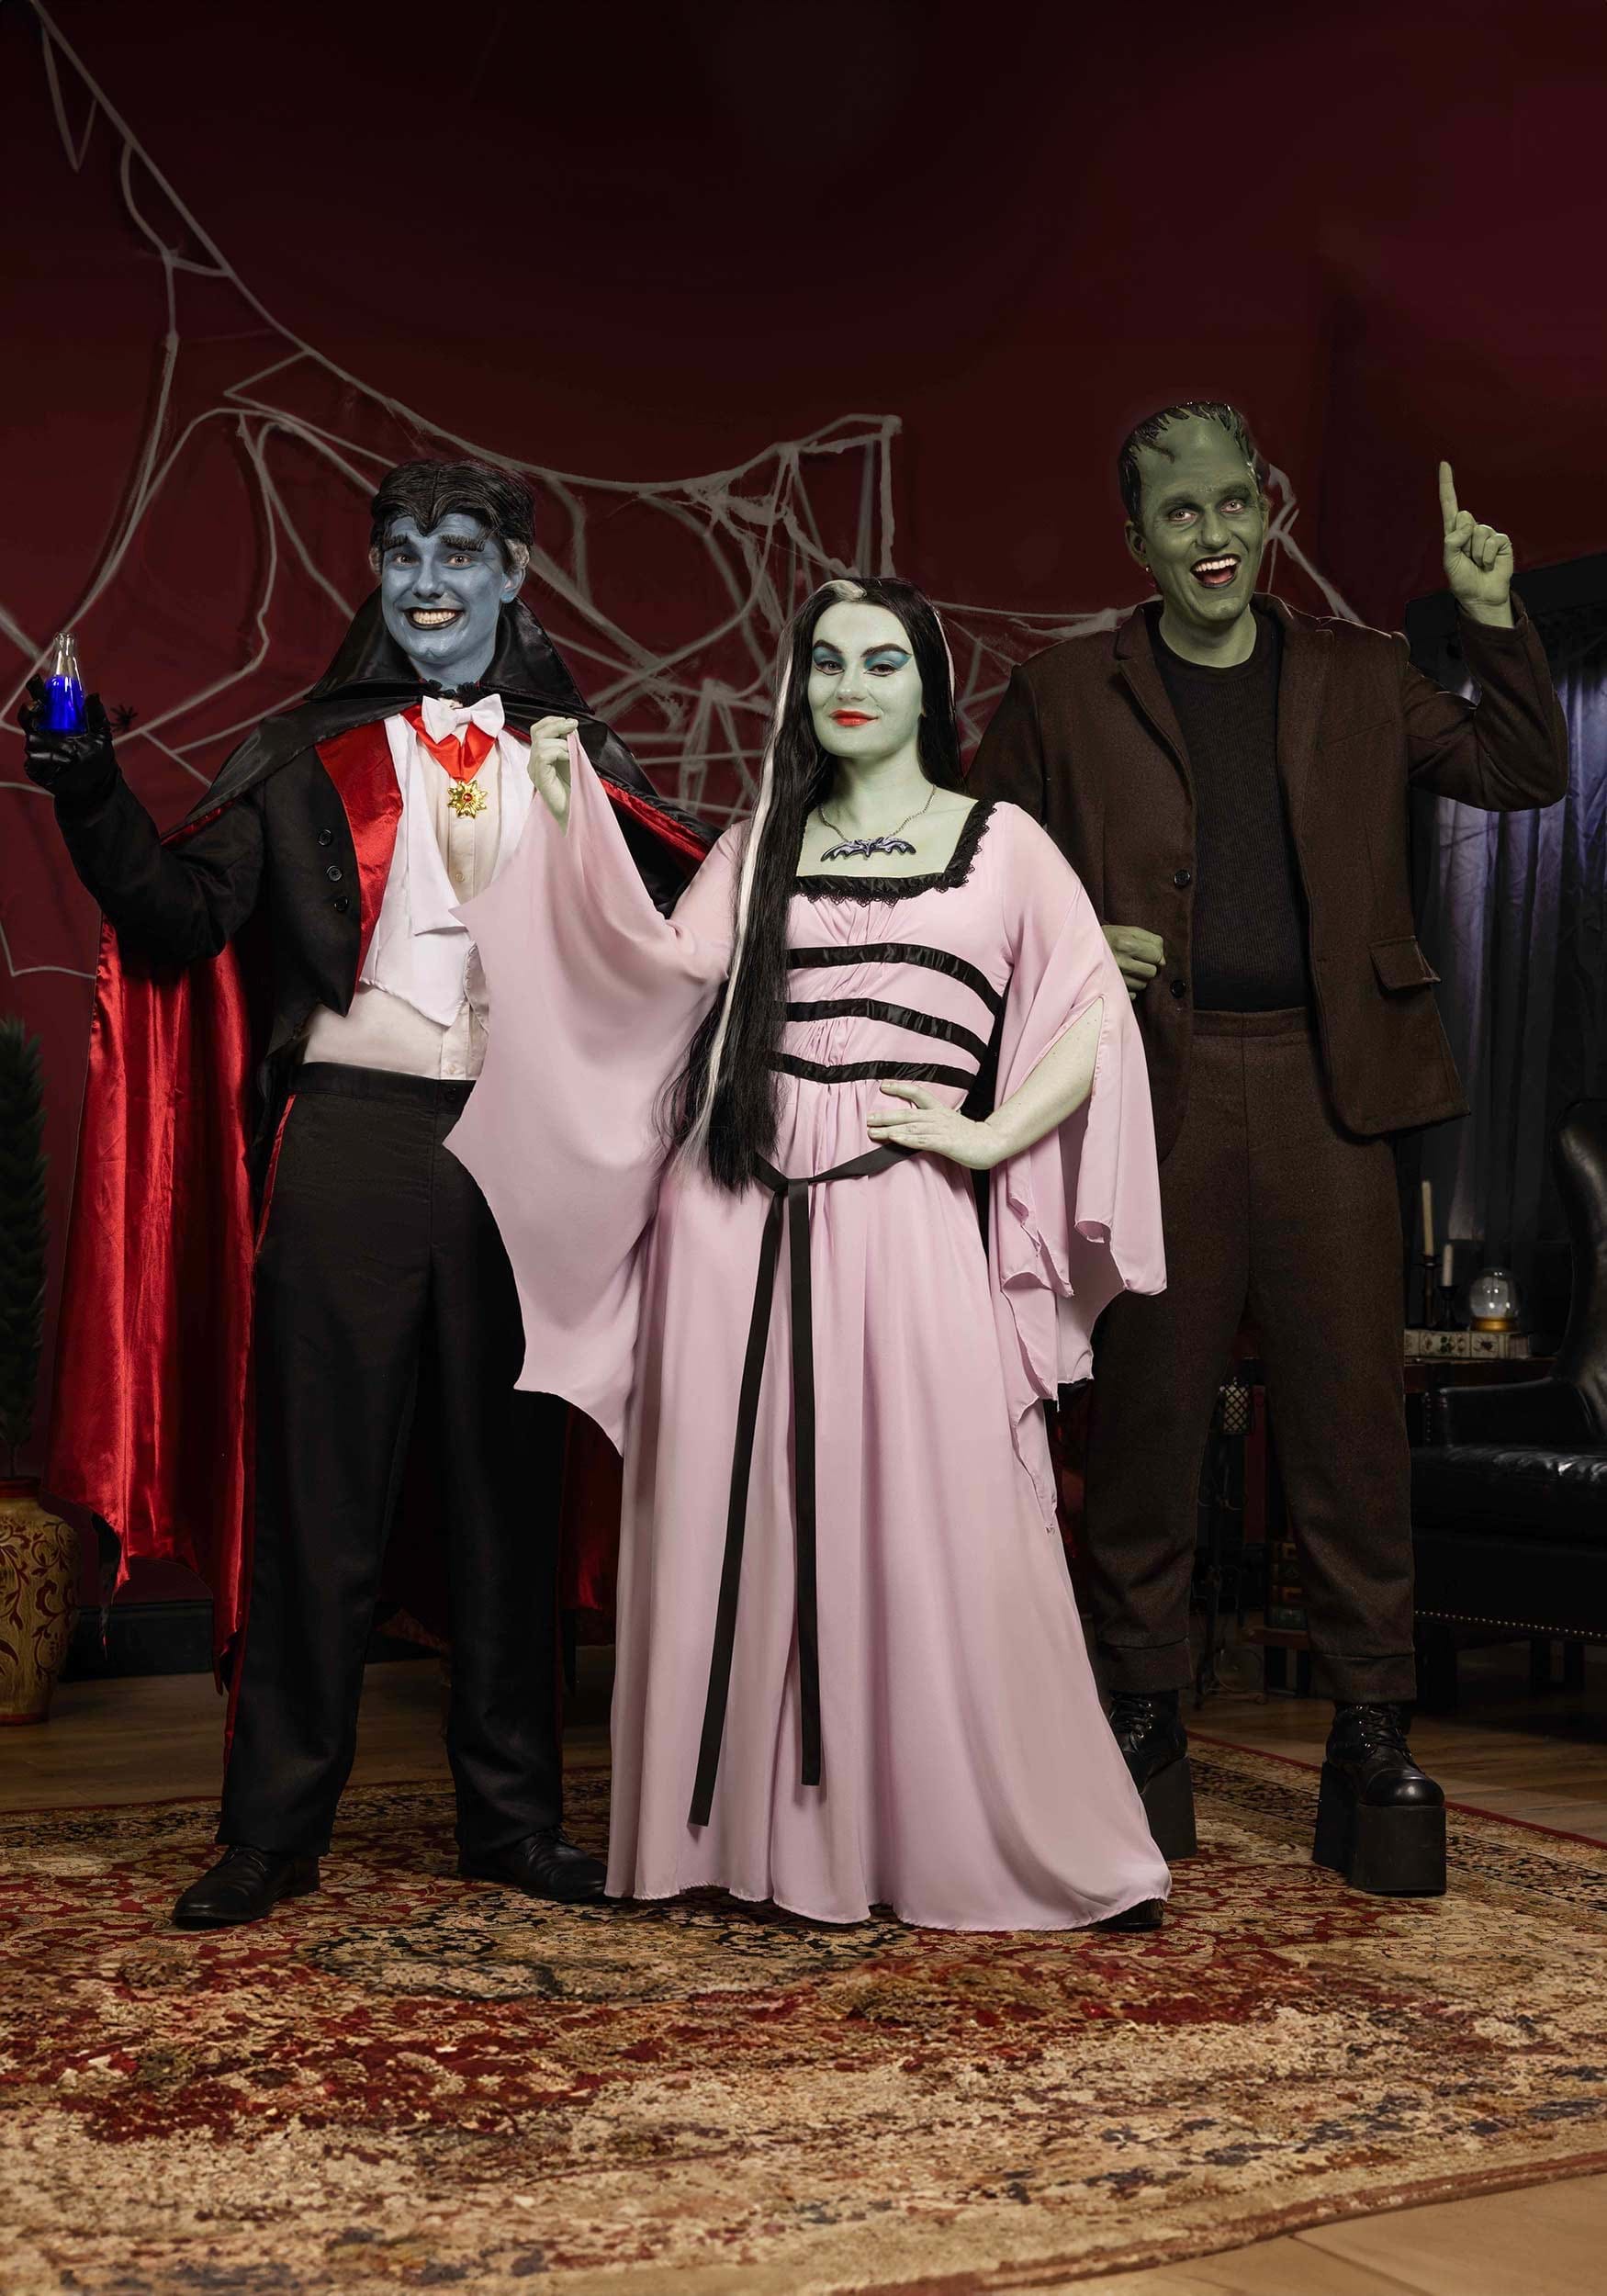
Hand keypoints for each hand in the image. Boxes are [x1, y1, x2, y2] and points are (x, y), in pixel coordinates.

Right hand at [18, 681, 113, 790]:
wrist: (97, 786)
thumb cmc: (98, 758)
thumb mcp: (102, 734)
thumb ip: (97, 715)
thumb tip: (93, 695)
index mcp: (57, 721)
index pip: (42, 701)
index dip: (37, 691)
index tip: (37, 682)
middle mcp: (44, 732)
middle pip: (27, 716)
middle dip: (29, 710)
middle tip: (39, 708)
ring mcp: (38, 749)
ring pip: (32, 739)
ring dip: (51, 743)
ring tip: (71, 752)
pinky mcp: (35, 767)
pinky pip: (34, 759)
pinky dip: (50, 759)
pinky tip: (64, 763)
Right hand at [527, 714, 576, 823]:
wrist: (576, 814)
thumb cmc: (576, 790)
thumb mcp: (574, 760)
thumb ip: (571, 744)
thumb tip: (572, 726)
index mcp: (541, 757)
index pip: (538, 730)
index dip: (553, 721)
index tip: (572, 722)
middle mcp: (534, 762)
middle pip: (536, 731)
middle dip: (556, 724)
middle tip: (573, 725)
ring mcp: (534, 770)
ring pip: (540, 742)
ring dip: (561, 742)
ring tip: (573, 752)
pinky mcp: (539, 778)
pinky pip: (543, 755)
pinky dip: (559, 752)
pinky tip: (569, 759)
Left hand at [867, 1080, 1003, 1169]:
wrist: (991, 1142)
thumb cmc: (972, 1136)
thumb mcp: (951, 1123)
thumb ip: (935, 1122)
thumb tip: (919, 1124)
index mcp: (940, 1110)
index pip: (918, 1093)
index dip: (900, 1088)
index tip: (884, 1086)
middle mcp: (937, 1117)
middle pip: (907, 1113)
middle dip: (885, 1115)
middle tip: (868, 1117)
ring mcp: (940, 1129)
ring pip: (910, 1127)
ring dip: (889, 1128)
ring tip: (872, 1130)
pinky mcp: (944, 1143)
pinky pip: (921, 1140)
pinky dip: (906, 1139)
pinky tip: (893, 1138)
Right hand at [1103, 922, 1165, 995]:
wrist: (1081, 949)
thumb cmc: (1108, 938)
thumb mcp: (1128, 930)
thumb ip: (1151, 940)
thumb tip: (1163, 961)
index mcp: (1126, 943)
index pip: (1156, 955)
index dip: (1155, 954)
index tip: (1146, 952)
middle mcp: (1121, 961)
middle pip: (1152, 972)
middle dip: (1148, 966)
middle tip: (1137, 961)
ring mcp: (1115, 977)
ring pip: (1143, 984)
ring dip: (1139, 978)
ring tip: (1128, 969)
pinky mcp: (1112, 989)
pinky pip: (1133, 994)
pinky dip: (1131, 988)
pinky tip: (1123, 978)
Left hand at [1438, 462, 1513, 626]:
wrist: (1481, 596)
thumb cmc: (1463, 580)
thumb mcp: (1449, 561)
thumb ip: (1452, 540)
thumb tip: (1467, 522)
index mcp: (1454, 532)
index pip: (1450, 505)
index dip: (1447, 485)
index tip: (1444, 463)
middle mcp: (1471, 529)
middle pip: (1464, 518)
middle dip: (1463, 541)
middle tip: (1467, 559)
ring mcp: (1487, 534)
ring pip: (1478, 531)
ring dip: (1475, 553)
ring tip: (1478, 564)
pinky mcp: (1501, 541)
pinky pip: (1492, 540)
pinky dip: (1488, 556)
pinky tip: (1489, 564)